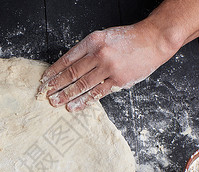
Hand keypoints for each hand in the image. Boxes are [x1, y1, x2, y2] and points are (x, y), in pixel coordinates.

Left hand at [39, 22, 177, 111]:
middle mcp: (99, 54)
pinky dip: (84, 101)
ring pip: (82, 85)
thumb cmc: (128, 39)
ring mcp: (109, 69)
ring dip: (66, 95)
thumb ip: (88, 50)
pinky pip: (97, 94)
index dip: (54, 71)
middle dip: (56, 85)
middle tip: (45, 94)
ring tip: (56, 102)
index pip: (67, 59)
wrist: (153, 40)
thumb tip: (70, 67)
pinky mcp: (118, 81)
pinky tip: (74, 106)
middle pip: (72, 73)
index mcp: (93, 41)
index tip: (45, 79)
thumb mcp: (104, 37)